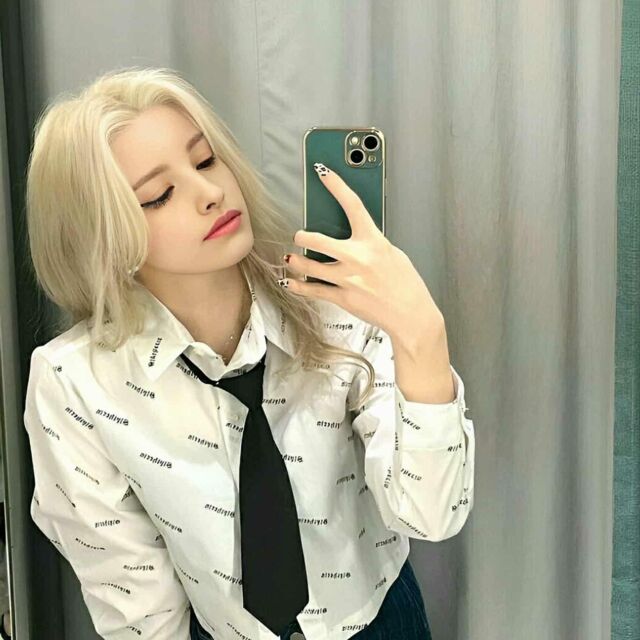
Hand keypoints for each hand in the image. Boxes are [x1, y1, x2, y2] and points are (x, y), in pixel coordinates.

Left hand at [279, 162, 443, 336]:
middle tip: (299, 237)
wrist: (411, 314)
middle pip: (317, 240)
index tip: (323, 173)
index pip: (353, 205)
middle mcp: (358, 258)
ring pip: (309, 266)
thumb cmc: (405, 284)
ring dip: (295, 262)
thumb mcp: (392, 254)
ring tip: (291, 259)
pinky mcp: (343, 298)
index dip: (336, 186)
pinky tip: (290, 282)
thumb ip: (371, 244)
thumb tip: (352, 238)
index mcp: (373, 241)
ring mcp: (348, 279)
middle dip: (302, 237)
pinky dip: (297, 287)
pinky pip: (312, 290)